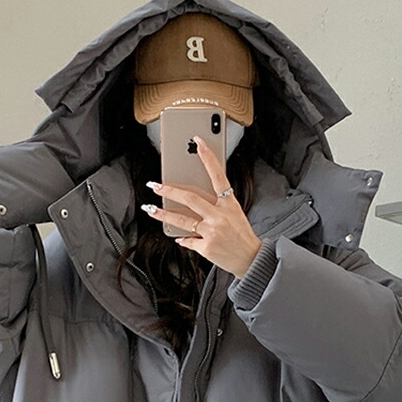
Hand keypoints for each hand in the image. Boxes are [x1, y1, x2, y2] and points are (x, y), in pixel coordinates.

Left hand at [141, 136, 260, 278]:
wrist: (251, 260)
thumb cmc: (242, 236)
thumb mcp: (234, 215)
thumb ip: (217, 206)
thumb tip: (193, 203)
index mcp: (229, 204)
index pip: (218, 176)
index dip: (208, 157)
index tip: (198, 142)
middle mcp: (220, 216)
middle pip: (190, 198)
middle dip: (169, 191)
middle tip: (155, 185)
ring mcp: (212, 232)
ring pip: (181, 220)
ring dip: (162, 214)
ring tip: (150, 209)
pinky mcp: (206, 247)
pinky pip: (188, 240)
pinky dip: (182, 239)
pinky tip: (178, 237)